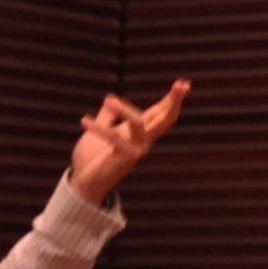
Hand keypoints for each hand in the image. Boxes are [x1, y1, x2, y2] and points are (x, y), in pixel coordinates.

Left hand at [69, 79, 189, 205]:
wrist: (84, 185)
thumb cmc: (93, 160)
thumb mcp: (97, 133)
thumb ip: (106, 117)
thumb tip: (109, 98)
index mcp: (138, 133)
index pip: (159, 113)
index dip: (172, 99)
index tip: (184, 82)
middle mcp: (142, 141)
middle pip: (164, 119)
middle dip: (174, 101)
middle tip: (183, 84)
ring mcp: (135, 151)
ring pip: (140, 125)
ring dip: (127, 111)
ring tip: (111, 100)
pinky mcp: (122, 160)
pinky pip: (113, 140)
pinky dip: (98, 129)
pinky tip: (84, 120)